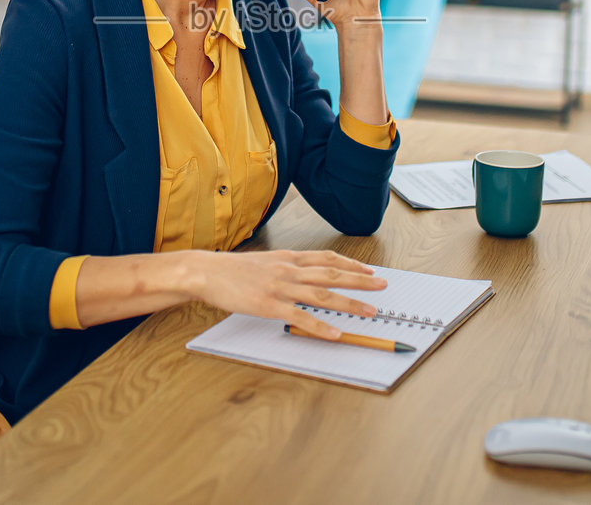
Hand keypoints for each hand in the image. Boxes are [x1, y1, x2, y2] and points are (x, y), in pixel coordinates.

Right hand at [188, 249, 387, 338]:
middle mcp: (290, 270)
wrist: (208, 272)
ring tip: (370, 311)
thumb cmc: (234, 270)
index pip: (328, 258)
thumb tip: (304, 275)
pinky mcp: (270, 305)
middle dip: (361, 281)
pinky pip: (300, 317)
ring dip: (350, 304)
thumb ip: (286, 267)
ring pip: (323, 295)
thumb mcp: (265, 262)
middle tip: (383, 285)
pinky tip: (335, 334)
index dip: (351, 264)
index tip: (369, 270)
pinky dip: (320, 326)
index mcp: (289, 258)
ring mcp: (281, 287)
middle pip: (333, 274)